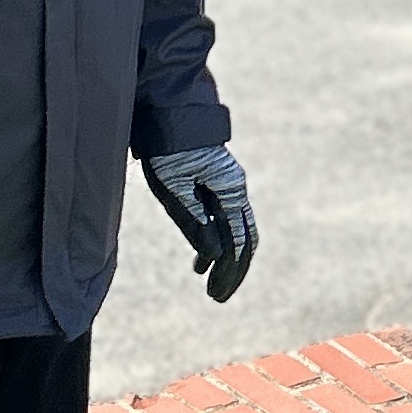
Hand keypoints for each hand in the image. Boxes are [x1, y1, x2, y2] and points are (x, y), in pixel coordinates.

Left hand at [145, 142, 257, 302]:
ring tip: (211, 286)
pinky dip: (218, 244)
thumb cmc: (166, 151)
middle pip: (244, 240)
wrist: (167, 115)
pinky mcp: (217, 186)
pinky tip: (201, 262)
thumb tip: (215, 256)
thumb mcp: (174, 188)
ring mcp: (228, 187)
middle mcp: (236, 190)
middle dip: (233, 271)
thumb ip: (194, 220)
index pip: (239, 242)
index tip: (216, 294)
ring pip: (237, 232)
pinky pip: (226, 221)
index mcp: (231, 190)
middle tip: (217, 297)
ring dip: (227, 261)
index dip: (230, 271)